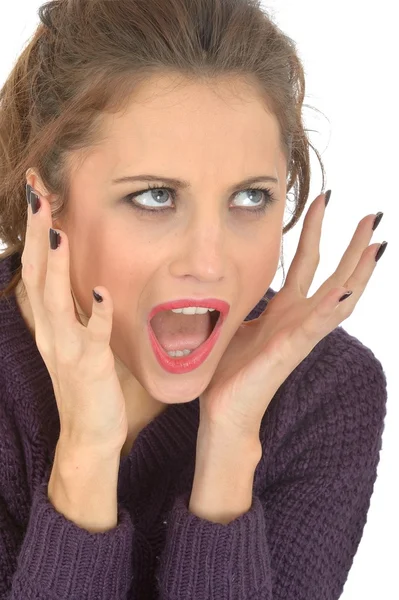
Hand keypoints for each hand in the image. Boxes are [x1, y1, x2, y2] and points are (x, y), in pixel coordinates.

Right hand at [21, 185, 127, 456]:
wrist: (87, 435)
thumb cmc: (83, 385)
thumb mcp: (71, 341)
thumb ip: (72, 311)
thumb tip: (82, 280)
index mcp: (47, 322)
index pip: (35, 268)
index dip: (34, 232)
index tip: (37, 193)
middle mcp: (50, 331)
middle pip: (37, 273)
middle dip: (37, 232)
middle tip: (37, 191)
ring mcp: (67, 349)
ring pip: (55, 301)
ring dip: (55, 265)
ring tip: (57, 230)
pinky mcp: (90, 367)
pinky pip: (92, 337)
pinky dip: (94, 315)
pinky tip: (102, 292)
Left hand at [198, 192, 385, 439]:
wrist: (224, 409)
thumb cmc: (230, 370)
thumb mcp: (236, 322)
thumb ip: (243, 301)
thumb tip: (226, 279)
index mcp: (285, 310)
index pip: (307, 263)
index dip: (316, 232)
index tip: (323, 200)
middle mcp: (298, 318)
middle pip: (334, 274)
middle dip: (352, 244)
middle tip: (372, 214)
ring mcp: (299, 334)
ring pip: (338, 296)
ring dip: (357, 270)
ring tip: (375, 243)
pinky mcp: (291, 350)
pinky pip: (317, 325)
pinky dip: (332, 307)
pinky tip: (347, 288)